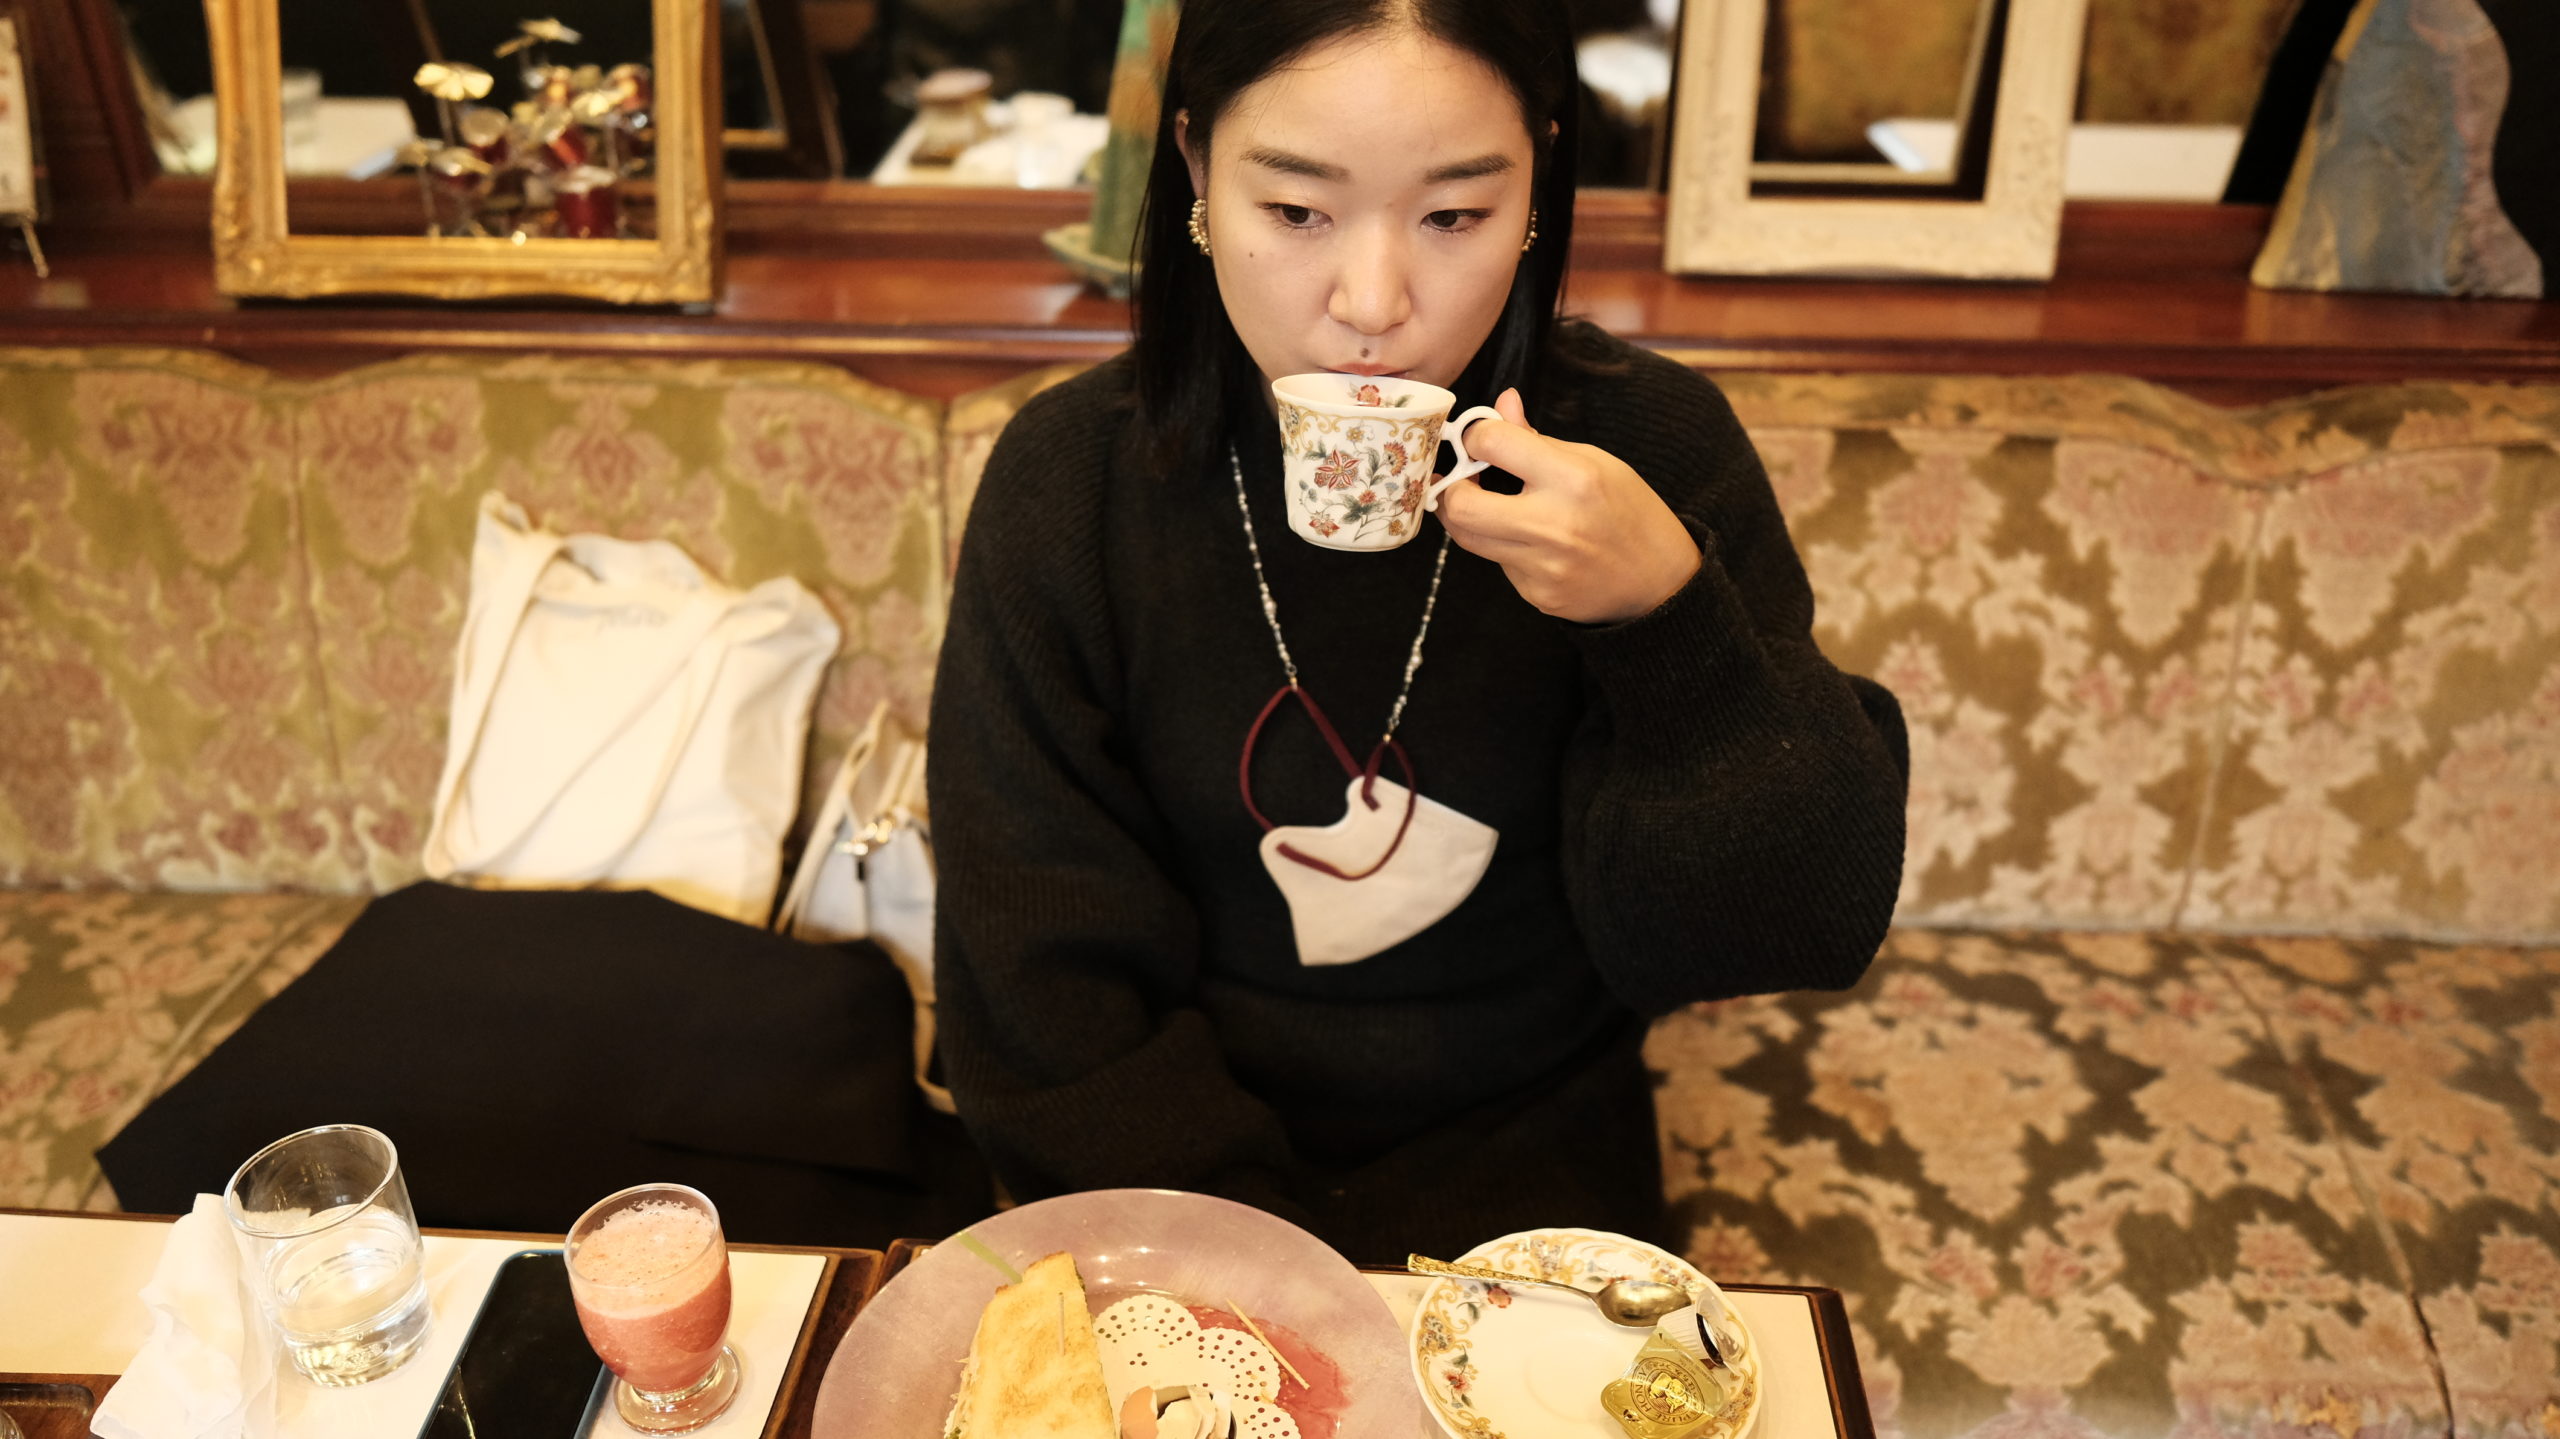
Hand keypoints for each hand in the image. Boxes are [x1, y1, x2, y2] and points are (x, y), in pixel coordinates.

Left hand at [1431, 389, 1701, 623]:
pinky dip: (1504, 546)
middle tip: (1460, 478)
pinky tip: (1533, 542)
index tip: (1479, 439)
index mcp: (1572, 478)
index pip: (1491, 443)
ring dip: (1468, 515)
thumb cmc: (1629, 511)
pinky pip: (1499, 563)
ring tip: (1488, 503)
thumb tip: (1502, 404)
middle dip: (1449, 486)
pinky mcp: (1536, 595)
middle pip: (1459, 505)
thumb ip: (1539, 439)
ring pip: (1468, 538)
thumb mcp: (1596, 461)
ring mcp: (1542, 566)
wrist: (1661, 582)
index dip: (1475, 435)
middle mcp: (1553, 524)